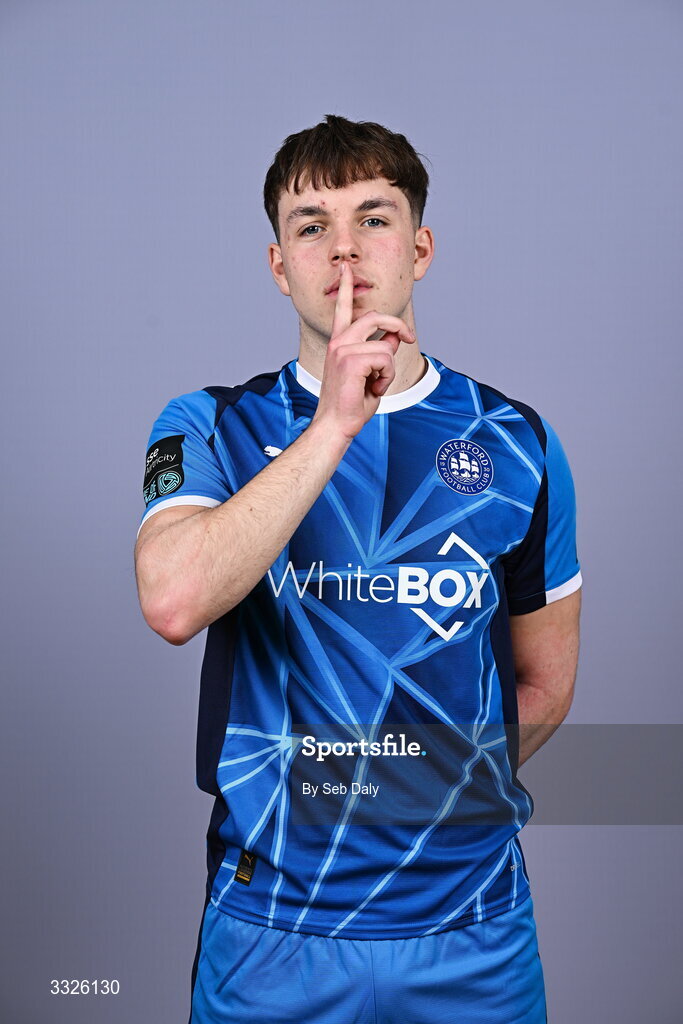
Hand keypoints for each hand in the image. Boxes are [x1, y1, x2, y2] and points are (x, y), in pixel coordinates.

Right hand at [312, 261, 415, 441]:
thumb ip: (380, 351)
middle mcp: (339, 341)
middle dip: (398, 326)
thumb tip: (393, 337)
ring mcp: (343, 349)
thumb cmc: (351, 403)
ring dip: (388, 369)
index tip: (346, 269)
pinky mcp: (350, 360)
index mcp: (339, 342)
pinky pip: (385, 359)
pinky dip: (386, 377)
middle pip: (376, 317)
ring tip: (375, 384)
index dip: (346, 287)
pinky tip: (372, 389)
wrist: (335, 425)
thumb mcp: (371, 373)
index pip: (343, 308)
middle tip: (408, 338)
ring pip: (385, 346)